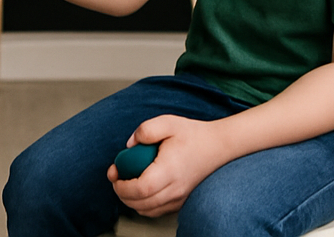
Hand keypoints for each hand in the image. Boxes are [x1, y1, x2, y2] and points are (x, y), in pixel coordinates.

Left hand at [107, 115, 228, 216]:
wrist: (218, 146)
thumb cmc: (193, 135)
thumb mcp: (168, 122)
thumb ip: (145, 130)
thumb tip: (130, 144)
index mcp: (170, 170)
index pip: (141, 189)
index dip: (122, 186)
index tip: (115, 174)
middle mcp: (175, 188)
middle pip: (141, 204)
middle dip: (122, 193)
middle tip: (116, 176)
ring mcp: (179, 198)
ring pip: (147, 210)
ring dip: (131, 200)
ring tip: (126, 182)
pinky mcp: (181, 202)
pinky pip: (157, 211)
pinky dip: (143, 204)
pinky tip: (141, 189)